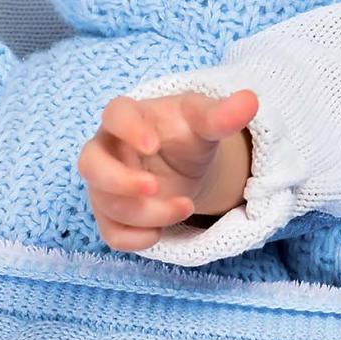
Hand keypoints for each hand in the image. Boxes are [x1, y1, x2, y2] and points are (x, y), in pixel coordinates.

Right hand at [77, 90, 257, 251]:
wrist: (184, 163)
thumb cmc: (186, 133)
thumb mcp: (206, 122)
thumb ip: (222, 115)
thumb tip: (250, 100)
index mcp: (128, 117)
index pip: (115, 114)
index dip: (128, 129)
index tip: (152, 144)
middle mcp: (107, 150)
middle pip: (90, 164)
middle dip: (120, 181)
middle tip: (155, 187)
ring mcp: (105, 185)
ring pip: (107, 204)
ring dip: (146, 212)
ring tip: (187, 206)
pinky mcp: (111, 214)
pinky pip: (110, 233)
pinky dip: (135, 239)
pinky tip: (160, 234)